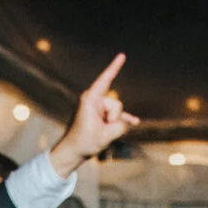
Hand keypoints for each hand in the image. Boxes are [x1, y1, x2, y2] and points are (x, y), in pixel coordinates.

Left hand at [48, 53, 139, 176]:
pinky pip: (117, 116)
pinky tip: (135, 122)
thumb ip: (121, 125)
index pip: (105, 80)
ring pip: (118, 112)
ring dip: (114, 124)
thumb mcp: (106, 135)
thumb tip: (127, 121)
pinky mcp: (101, 116)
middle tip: (100, 129)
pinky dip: (123, 120)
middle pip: (117, 104)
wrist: (73, 152)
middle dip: (114, 118)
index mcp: (90, 99)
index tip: (122, 55)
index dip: (114, 67)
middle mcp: (94, 101)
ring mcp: (98, 109)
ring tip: (100, 133)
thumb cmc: (84, 142)